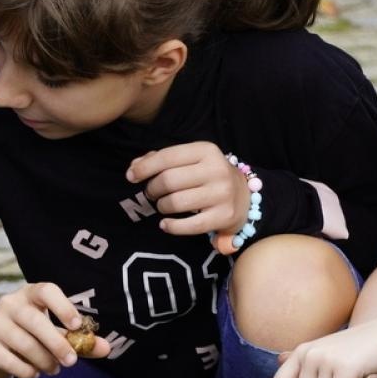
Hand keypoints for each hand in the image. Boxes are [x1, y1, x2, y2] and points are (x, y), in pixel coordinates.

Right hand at [0, 283, 111, 377]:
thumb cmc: (34, 336)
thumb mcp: (58, 334)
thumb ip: (81, 340)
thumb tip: (106, 348)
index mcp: (31, 294)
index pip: (46, 290)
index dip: (62, 306)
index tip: (77, 326)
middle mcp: (9, 303)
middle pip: (34, 320)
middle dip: (56, 343)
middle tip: (71, 361)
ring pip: (23, 342)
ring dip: (44, 360)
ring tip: (54, 369)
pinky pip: (8, 360)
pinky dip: (26, 370)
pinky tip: (34, 373)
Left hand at [127, 142, 249, 237]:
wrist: (245, 197)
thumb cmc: (209, 176)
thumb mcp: (191, 160)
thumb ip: (162, 160)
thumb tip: (134, 168)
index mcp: (206, 151)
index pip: (167, 157)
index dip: (144, 168)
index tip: (131, 176)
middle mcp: (216, 170)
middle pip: (168, 181)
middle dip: (153, 189)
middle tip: (152, 193)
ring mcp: (222, 194)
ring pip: (175, 203)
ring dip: (161, 206)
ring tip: (163, 205)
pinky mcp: (224, 216)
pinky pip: (188, 226)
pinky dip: (171, 226)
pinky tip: (165, 224)